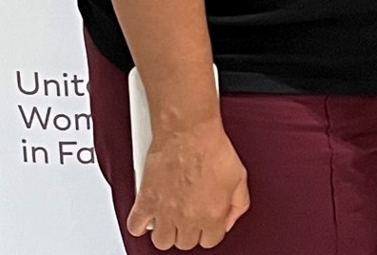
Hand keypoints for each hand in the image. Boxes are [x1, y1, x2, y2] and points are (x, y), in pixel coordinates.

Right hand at [126, 120, 249, 249]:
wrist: (188, 132)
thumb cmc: (212, 149)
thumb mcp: (240, 177)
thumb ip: (238, 204)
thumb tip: (230, 219)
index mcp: (211, 215)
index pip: (210, 241)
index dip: (210, 231)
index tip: (207, 223)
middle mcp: (187, 218)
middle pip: (185, 242)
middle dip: (189, 231)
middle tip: (190, 217)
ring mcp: (164, 212)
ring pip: (162, 241)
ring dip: (167, 232)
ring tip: (171, 219)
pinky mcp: (145, 202)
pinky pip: (136, 226)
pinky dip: (140, 225)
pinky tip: (149, 217)